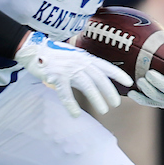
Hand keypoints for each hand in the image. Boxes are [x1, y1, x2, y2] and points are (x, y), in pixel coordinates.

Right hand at [14, 31, 131, 116]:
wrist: (33, 50)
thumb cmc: (52, 55)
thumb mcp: (72, 57)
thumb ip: (83, 67)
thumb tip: (93, 80)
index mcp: (85, 57)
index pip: (105, 66)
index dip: (118, 74)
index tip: (129, 83)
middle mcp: (79, 62)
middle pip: (99, 78)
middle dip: (110, 92)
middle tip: (116, 104)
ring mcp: (68, 68)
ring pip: (87, 85)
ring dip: (97, 99)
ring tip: (104, 110)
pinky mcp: (56, 76)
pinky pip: (66, 93)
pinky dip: (71, 105)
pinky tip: (76, 114)